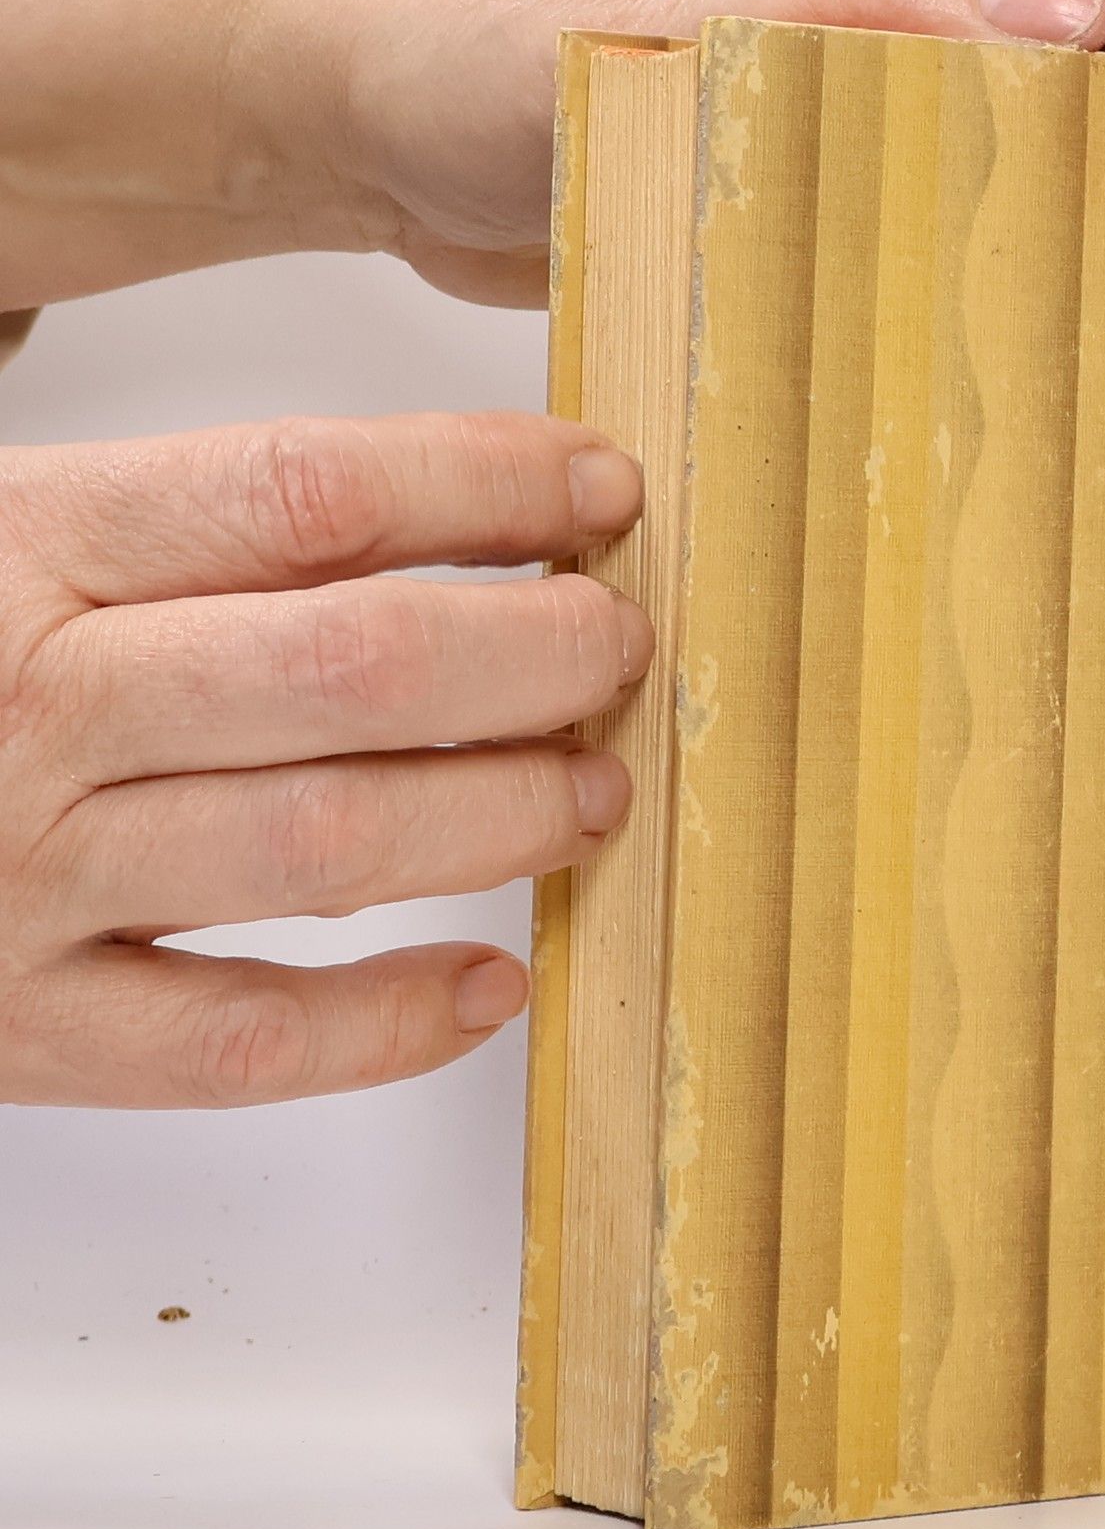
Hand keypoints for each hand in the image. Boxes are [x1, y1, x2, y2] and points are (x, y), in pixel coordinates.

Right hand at [0, 412, 650, 1105]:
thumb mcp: (20, 536)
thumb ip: (205, 531)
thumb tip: (459, 514)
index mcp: (26, 548)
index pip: (307, 496)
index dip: (488, 486)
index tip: (599, 489)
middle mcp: (32, 707)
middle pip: (350, 668)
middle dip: (530, 655)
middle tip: (619, 651)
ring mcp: (25, 878)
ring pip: (324, 844)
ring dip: (496, 817)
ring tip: (594, 793)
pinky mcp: (28, 1028)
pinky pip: (242, 1042)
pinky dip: (388, 1025)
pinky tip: (493, 984)